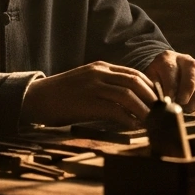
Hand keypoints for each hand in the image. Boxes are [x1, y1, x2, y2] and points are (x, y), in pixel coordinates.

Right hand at [19, 61, 156, 127]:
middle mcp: (99, 73)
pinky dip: (128, 118)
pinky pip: (114, 110)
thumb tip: (127, 103)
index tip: (157, 100)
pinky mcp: (87, 102)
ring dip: (143, 108)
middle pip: (135, 81)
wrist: (34, 98)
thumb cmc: (60, 95)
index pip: (133, 73)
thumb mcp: (85, 83)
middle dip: (151, 97)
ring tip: (151, 120)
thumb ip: (105, 87)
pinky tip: (133, 126)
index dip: (149, 87)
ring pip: (128, 94)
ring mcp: (93, 86)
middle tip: (160, 111)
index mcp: (100, 68)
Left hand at [144, 51, 194, 114]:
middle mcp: (186, 60)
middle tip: (181, 104)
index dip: (170, 86)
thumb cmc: (155, 81)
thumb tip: (158, 105)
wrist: (164, 75)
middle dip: (187, 90)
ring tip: (190, 109)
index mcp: (167, 58)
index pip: (171, 69)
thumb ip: (152, 89)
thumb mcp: (150, 81)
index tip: (168, 101)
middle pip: (192, 71)